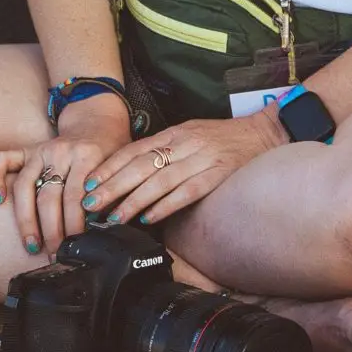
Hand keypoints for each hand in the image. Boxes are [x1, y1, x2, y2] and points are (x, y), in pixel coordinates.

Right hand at [0, 101, 129, 260]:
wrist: (98, 121)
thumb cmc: (110, 151)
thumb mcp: (117, 170)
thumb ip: (108, 196)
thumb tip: (102, 232)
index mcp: (87, 156)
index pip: (76, 197)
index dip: (73, 226)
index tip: (76, 248)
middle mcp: (61, 152)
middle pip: (49, 197)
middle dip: (51, 231)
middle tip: (55, 255)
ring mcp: (42, 150)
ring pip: (25, 186)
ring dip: (27, 220)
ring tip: (32, 246)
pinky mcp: (28, 150)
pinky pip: (4, 160)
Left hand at [82, 113, 284, 229]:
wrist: (263, 134)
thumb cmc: (222, 138)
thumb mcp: (189, 135)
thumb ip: (163, 150)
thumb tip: (129, 172)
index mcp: (174, 133)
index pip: (134, 150)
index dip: (109, 168)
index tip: (88, 184)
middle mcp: (184, 143)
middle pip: (141, 166)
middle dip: (112, 186)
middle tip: (91, 204)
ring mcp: (201, 159)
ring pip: (160, 181)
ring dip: (134, 201)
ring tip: (114, 217)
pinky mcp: (218, 175)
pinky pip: (187, 192)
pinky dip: (166, 205)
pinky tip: (150, 218)